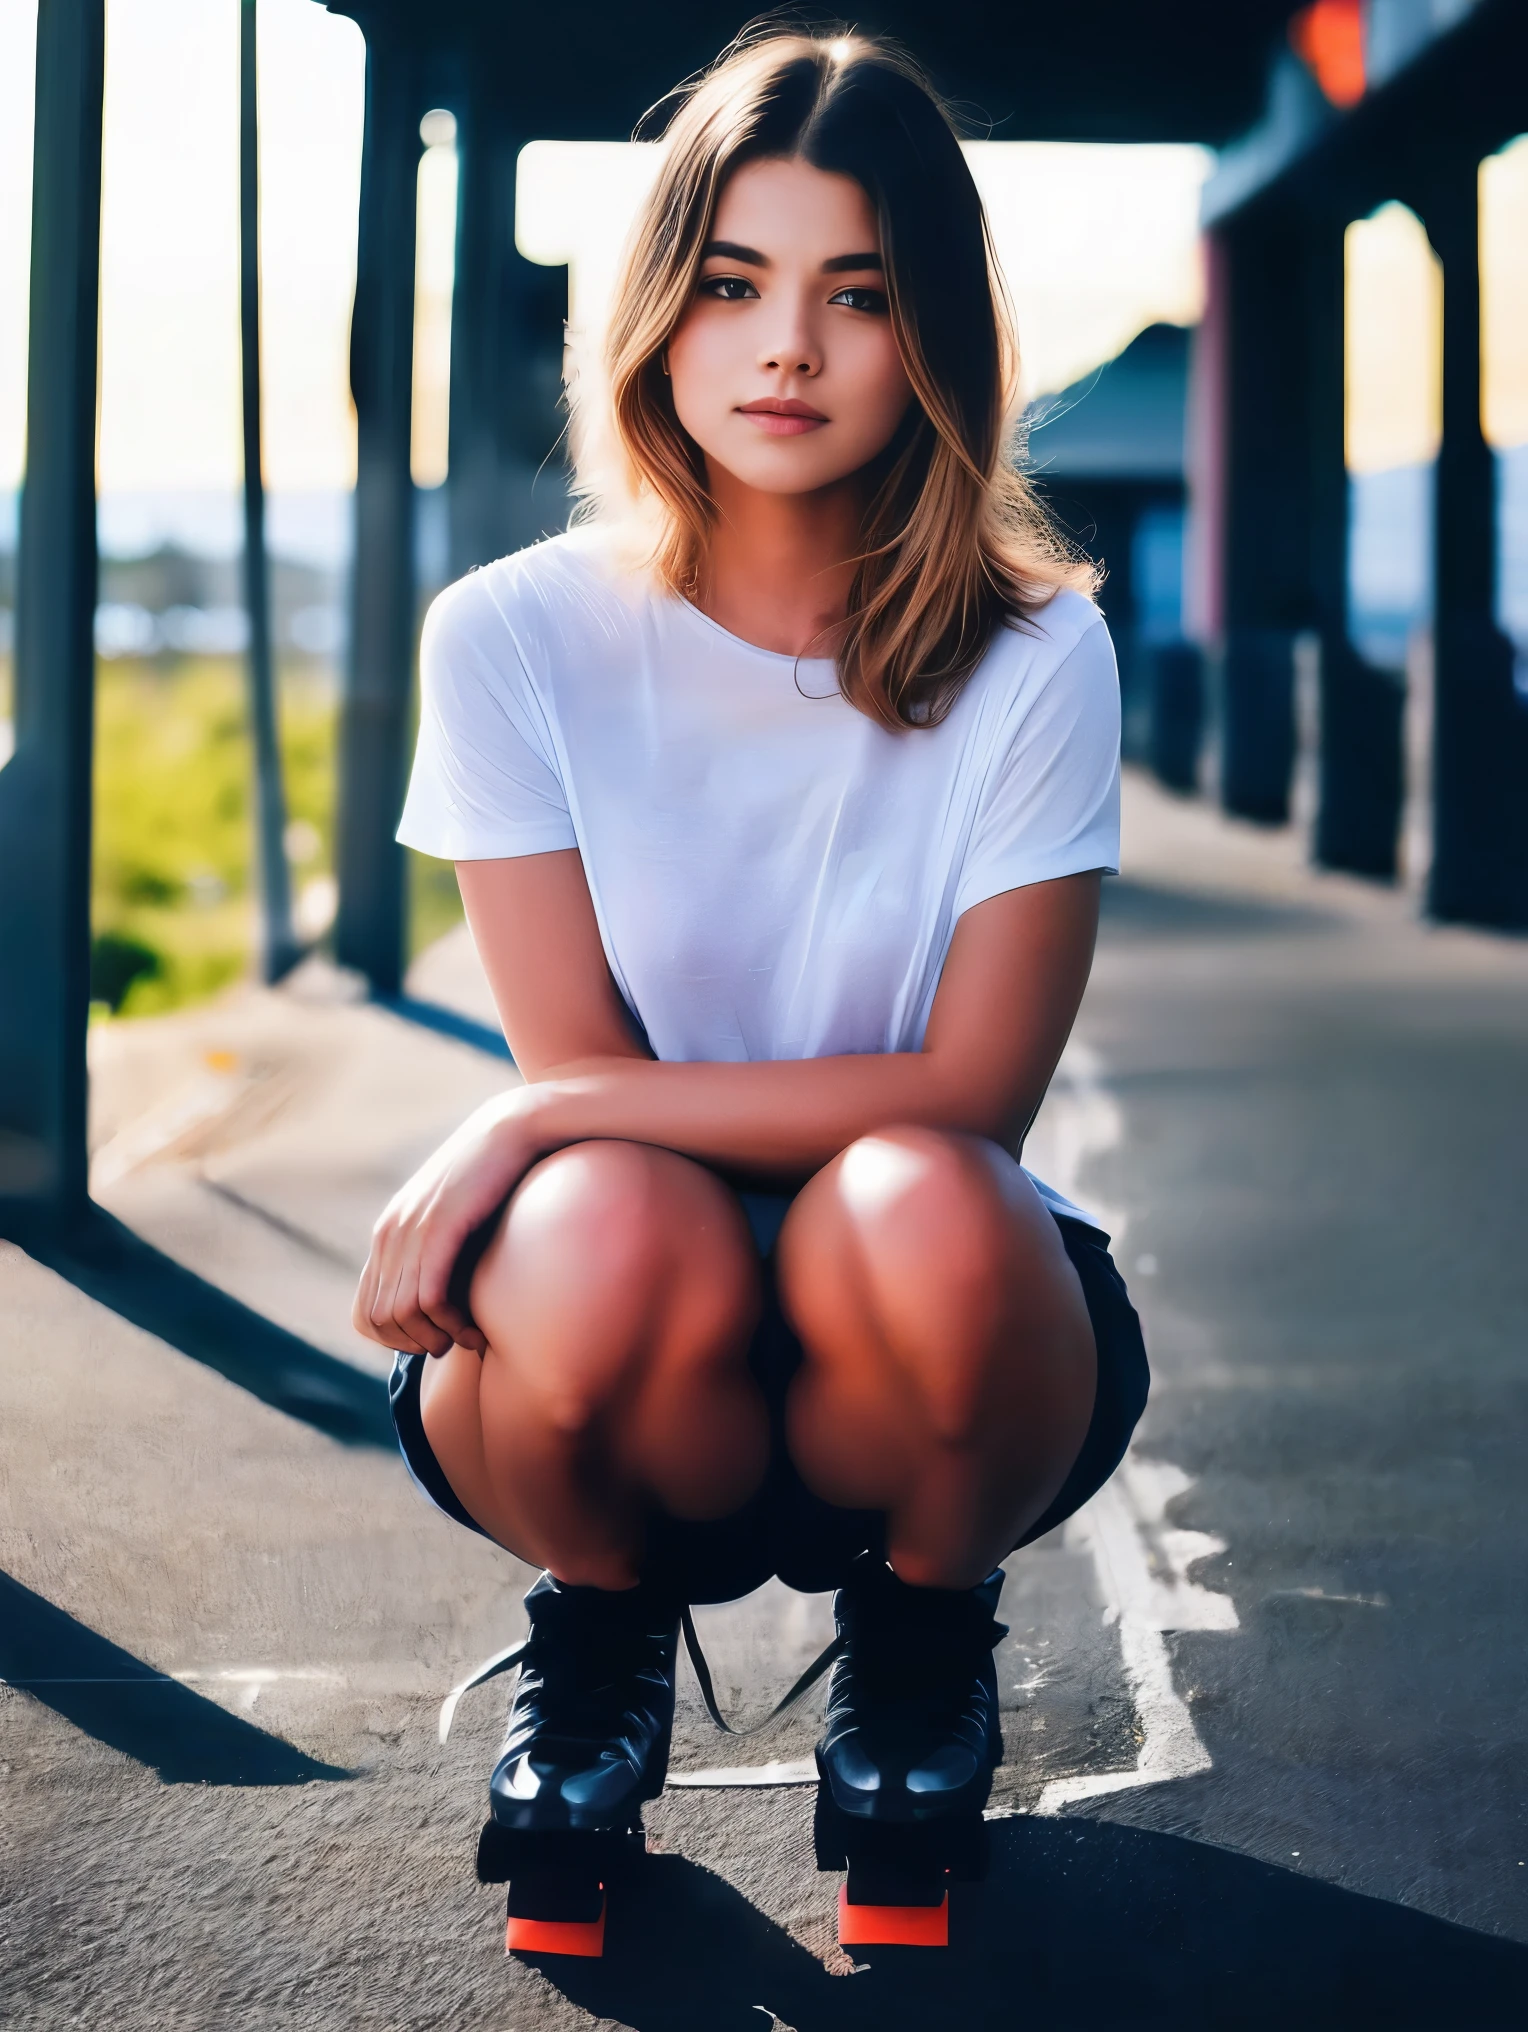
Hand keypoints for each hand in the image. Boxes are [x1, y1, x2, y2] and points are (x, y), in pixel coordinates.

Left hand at [353, 1090, 545, 1356]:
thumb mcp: (455, 1217)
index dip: (395, 1340)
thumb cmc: (495, 1178)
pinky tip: (474, 1330)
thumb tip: (443, 1294)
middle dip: (415, 1345)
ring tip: (468, 1339)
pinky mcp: (439, 1228)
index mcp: (388, 1233)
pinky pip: (428, 1297)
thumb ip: (438, 1249)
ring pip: (400, 1314)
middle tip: (452, 1345)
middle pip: (378, 1319)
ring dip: (435, 1339)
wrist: (512, 1129)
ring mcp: (411, 1230)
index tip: (433, 1340)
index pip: (364, 1312)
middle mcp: (389, 1233)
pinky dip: (450, 1323)